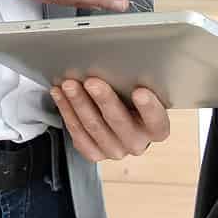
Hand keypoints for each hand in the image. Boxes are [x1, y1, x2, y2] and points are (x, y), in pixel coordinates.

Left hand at [52, 76, 169, 161]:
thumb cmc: (130, 99)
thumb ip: (136, 82)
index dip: (149, 109)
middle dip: (104, 100)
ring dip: (79, 103)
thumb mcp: (139, 89)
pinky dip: (67, 112)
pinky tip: (61, 96)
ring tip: (70, 84)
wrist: (118, 116)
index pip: (157, 122)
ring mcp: (115, 150)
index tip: (140, 91)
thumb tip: (121, 64)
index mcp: (156, 129)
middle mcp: (137, 143)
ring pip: (94, 128)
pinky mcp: (94, 153)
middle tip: (92, 81)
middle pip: (120, 124)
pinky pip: (78, 134)